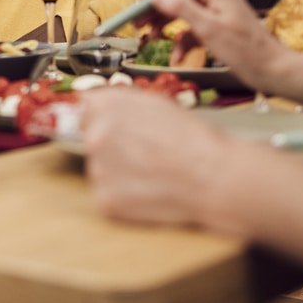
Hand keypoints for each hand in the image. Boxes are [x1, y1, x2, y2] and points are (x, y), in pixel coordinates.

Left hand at [80, 86, 232, 224]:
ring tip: (151, 174)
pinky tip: (149, 191)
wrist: (214, 177)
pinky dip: (124, 196)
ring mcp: (99, 170)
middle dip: (114, 146)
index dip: (108, 120)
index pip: (88, 111)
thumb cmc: (194, 139)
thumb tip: (98, 102)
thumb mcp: (158, 103)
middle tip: (145, 155)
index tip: (121, 130)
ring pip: (101, 169)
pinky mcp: (107, 200)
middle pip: (93, 140)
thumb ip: (123, 101)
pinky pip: (109, 195)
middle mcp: (96, 136)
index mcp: (106, 107)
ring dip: (118, 171)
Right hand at [135, 0, 285, 89]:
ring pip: (182, 11)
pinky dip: (181, 41)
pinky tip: (176, 57)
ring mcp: (216, 11)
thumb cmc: (246, 51)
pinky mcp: (216, 26)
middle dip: (157, 7)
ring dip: (165, 24)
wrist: (272, 71)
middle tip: (137, 20)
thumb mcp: (209, 29)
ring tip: (149, 37)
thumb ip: (182, 9)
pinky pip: (192, 28)